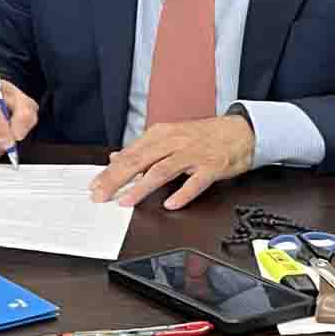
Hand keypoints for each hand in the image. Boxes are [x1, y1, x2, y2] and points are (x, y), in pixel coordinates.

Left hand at [89, 115, 254, 209]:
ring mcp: (193, 154)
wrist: (239, 130)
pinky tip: (171, 204)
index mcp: (160, 134)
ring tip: (127, 201)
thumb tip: (115, 158)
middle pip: (139, 160)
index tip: (95, 185)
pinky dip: (182, 193)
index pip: (129, 154)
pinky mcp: (212, 166)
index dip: (109, 171)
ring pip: (162, 170)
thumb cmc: (202, 136)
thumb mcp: (169, 137)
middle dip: (117, 179)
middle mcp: (174, 142)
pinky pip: (196, 181)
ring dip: (142, 186)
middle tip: (101, 194)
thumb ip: (143, 150)